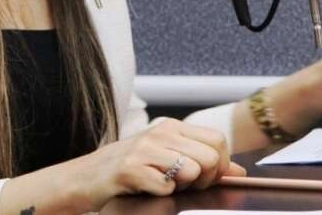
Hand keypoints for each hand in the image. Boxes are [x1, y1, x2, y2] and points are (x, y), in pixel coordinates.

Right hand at [79, 118, 244, 209]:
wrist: (83, 178)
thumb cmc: (128, 170)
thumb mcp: (166, 159)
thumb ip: (201, 161)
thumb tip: (238, 170)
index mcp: (171, 127)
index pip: (219, 141)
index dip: (219, 167)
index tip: (202, 179)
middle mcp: (160, 132)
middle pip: (212, 158)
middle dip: (205, 181)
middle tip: (182, 186)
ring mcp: (144, 149)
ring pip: (193, 170)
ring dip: (183, 187)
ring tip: (162, 185)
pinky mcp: (130, 168)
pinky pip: (166, 186)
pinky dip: (160, 194)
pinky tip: (146, 190)